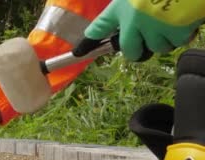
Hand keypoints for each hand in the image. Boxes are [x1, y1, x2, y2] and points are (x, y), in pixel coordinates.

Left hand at [83, 0, 204, 60]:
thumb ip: (127, 4)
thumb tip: (126, 14)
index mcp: (122, 5)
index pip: (100, 26)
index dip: (89, 41)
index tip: (79, 51)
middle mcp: (134, 19)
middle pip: (130, 49)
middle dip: (137, 49)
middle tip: (146, 41)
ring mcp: (155, 27)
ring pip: (156, 47)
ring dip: (164, 39)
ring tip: (171, 20)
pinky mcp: (175, 32)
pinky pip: (177, 42)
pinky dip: (182, 34)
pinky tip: (185, 19)